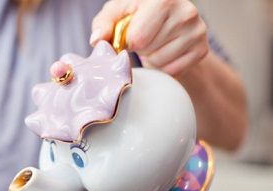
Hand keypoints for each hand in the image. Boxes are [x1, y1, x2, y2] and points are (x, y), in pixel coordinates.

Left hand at [90, 0, 208, 75]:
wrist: (166, 24)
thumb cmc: (134, 17)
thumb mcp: (115, 15)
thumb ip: (102, 25)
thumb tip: (98, 40)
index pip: (138, 37)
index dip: (128, 41)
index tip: (129, 35)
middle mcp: (186, 9)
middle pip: (148, 49)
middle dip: (140, 49)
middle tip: (144, 39)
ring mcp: (198, 29)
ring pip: (160, 62)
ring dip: (152, 58)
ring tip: (155, 44)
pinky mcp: (202, 49)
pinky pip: (172, 71)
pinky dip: (164, 67)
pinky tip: (165, 52)